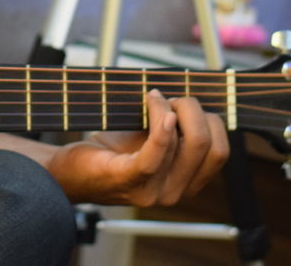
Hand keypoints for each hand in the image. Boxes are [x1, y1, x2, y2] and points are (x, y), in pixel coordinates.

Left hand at [45, 90, 228, 206]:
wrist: (69, 171)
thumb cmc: (109, 153)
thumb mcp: (151, 141)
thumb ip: (175, 128)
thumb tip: (192, 97)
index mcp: (186, 183)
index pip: (221, 152)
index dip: (209, 121)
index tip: (184, 105)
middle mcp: (175, 192)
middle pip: (208, 145)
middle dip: (194, 111)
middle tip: (168, 98)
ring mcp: (154, 191)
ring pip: (189, 143)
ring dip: (172, 108)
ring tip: (151, 98)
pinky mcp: (130, 179)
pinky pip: (157, 153)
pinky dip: (161, 126)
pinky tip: (155, 105)